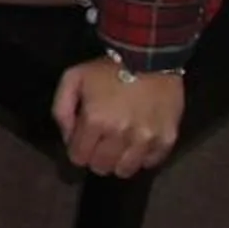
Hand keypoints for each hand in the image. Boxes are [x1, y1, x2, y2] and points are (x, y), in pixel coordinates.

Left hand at [53, 59, 184, 176]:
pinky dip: (142, 157)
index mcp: (96, 121)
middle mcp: (121, 135)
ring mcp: (146, 139)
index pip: (79, 158)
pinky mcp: (167, 139)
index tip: (81, 142)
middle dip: (95, 158)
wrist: (149, 57)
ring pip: (125, 170)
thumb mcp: (73, 79)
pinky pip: (150, 163)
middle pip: (102, 167)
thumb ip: (61, 110)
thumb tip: (68, 138)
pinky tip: (138, 144)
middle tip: (100, 144)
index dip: (76, 151)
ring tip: (119, 146)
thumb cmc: (107, 68)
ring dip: (118, 162)